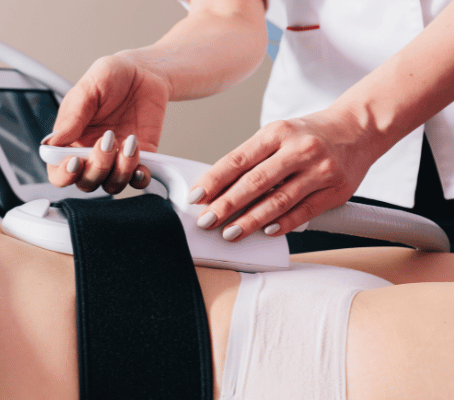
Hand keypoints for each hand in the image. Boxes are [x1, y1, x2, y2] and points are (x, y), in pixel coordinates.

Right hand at [44, 54, 166, 193]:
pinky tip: (141, 162)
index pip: (58, 171)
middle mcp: (90, 153)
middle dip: (97, 167)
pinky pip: (137, 180)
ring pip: (111, 184)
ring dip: (120, 171)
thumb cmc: (111, 77)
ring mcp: (115, 158)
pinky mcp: (139, 157)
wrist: (145, 72)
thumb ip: (72, 117)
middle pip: (86, 182)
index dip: (64, 174)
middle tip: (108, 139)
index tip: (75, 161)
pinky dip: (140, 177)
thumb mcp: (88, 89)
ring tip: (130, 143)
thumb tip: (52, 143)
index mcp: (70, 139)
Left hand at [191, 109, 380, 240]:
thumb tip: (217, 190)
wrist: (359, 129)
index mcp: (277, 132)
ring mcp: (321, 170)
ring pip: (279, 200)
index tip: (196, 197)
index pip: (238, 160)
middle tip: (207, 221)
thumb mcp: (278, 135)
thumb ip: (251, 159)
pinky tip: (265, 231)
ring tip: (230, 232)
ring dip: (251, 220)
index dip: (214, 180)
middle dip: (226, 205)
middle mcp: (300, 149)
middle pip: (256, 182)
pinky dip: (282, 224)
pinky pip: (304, 211)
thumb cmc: (309, 135)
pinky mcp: (336, 190)